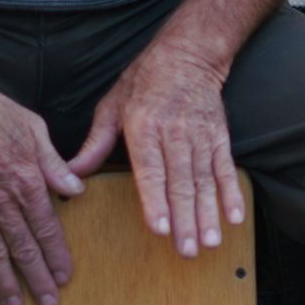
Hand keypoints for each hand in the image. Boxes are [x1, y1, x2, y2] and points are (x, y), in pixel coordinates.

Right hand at [0, 83, 83, 304]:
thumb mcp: (35, 131)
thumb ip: (55, 165)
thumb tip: (77, 189)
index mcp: (28, 185)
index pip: (48, 230)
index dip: (57, 257)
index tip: (65, 278)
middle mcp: (3, 204)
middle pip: (24, 249)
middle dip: (38, 279)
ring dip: (5, 282)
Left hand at [68, 41, 245, 258]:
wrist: (188, 54)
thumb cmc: (142, 82)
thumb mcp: (111, 107)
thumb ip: (94, 144)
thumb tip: (70, 175)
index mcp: (143, 127)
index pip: (150, 170)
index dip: (156, 201)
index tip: (160, 229)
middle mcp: (174, 133)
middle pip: (180, 183)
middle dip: (185, 219)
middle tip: (188, 251)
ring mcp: (200, 136)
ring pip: (204, 181)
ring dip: (208, 214)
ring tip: (210, 242)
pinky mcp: (219, 136)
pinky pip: (225, 169)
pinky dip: (231, 193)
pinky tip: (234, 217)